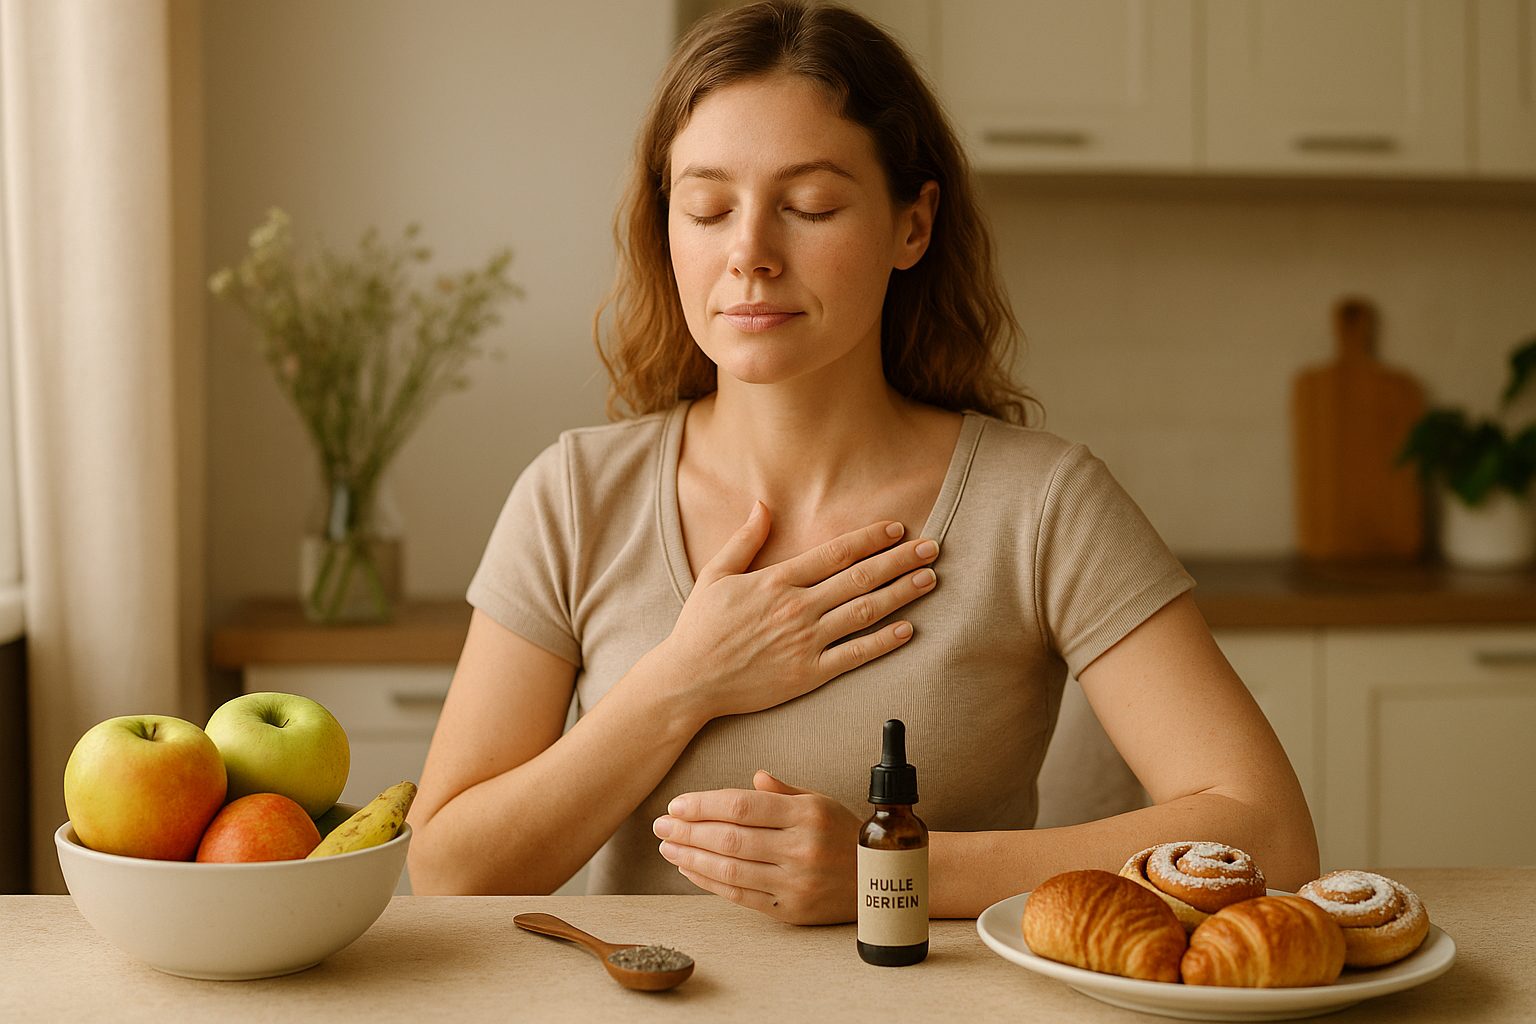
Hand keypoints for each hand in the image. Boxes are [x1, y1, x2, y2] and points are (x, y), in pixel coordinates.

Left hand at [654, 770, 861, 924]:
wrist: (878, 882)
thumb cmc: (844, 835)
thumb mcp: (821, 802)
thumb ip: (784, 791)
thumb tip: (752, 777)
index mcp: (806, 814)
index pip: (742, 806)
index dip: (704, 805)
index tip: (677, 804)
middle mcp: (800, 848)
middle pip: (730, 838)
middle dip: (689, 831)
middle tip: (661, 824)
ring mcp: (795, 882)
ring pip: (731, 869)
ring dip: (692, 857)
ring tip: (668, 847)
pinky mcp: (790, 910)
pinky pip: (740, 895)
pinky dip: (709, 882)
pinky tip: (689, 869)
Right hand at [655, 502, 938, 722]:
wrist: (689, 680)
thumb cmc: (700, 627)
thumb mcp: (715, 574)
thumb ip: (744, 539)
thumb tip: (762, 505)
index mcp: (777, 580)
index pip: (835, 552)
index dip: (870, 539)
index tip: (897, 529)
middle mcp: (796, 607)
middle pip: (860, 578)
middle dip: (900, 560)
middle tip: (932, 548)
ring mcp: (805, 641)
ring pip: (864, 612)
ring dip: (901, 594)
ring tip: (929, 580)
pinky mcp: (808, 673)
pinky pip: (854, 655)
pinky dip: (883, 642)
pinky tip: (907, 629)